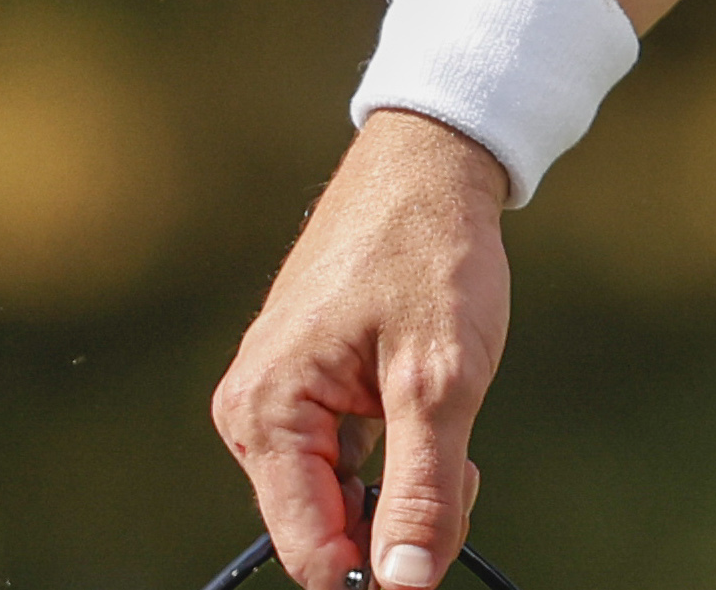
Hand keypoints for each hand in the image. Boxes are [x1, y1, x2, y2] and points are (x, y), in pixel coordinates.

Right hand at [212, 111, 511, 589]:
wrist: (430, 167)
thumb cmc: (431, 255)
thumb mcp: (443, 378)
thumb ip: (424, 487)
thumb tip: (406, 583)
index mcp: (265, 415)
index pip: (310, 547)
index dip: (374, 571)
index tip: (433, 567)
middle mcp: (253, 415)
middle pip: (325, 526)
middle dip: (400, 519)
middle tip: (463, 473)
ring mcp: (278, 402)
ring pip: (343, 495)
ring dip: (406, 484)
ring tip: (449, 420)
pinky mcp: (306, 390)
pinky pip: (347, 459)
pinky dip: (399, 455)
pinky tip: (432, 413)